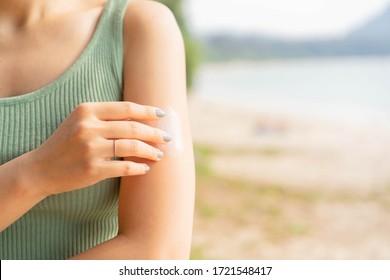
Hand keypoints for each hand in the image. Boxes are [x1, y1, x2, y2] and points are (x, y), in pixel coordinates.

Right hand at [25, 102, 169, 195]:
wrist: (40, 169)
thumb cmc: (65, 143)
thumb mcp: (80, 121)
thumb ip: (105, 116)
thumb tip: (140, 117)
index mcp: (87, 110)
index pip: (126, 108)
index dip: (147, 111)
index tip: (162, 115)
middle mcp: (88, 127)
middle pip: (133, 128)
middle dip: (155, 133)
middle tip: (167, 137)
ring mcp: (90, 149)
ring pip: (132, 147)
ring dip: (150, 150)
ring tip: (159, 154)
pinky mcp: (92, 170)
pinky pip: (124, 167)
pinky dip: (139, 168)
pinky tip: (145, 168)